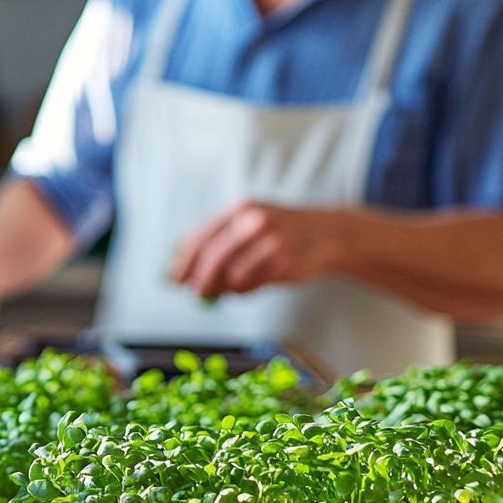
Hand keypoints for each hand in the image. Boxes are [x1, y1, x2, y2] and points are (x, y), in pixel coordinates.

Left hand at [170, 201, 346, 298]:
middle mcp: (255, 222)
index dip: (183, 262)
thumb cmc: (279, 231)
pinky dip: (244, 290)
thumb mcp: (248, 223)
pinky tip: (252, 283)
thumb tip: (182, 270)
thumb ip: (217, 241)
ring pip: (232, 276)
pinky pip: (251, 285)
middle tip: (195, 292)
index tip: (174, 279)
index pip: (200, 238)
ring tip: (232, 285)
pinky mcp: (285, 264)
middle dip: (199, 280)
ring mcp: (272, 242)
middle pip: (212, 258)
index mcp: (240, 209)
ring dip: (225, 287)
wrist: (327, 233)